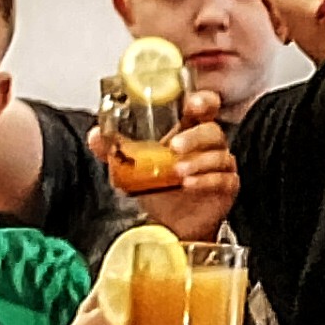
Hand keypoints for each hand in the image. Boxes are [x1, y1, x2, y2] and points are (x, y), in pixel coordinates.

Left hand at [85, 89, 238, 241]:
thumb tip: (97, 136)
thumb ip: (115, 149)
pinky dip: (206, 181)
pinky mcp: (227, 186)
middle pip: (212, 130)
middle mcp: (207, 145)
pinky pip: (223, 179)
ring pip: (219, 155)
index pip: (203, 107)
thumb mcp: (133, 165)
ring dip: (198, 162)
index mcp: (189, 130)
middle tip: (174, 147)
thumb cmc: (159, 188)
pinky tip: (189, 184)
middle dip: (194, 137)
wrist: (171, 223)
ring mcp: (220, 165)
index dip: (202, 101)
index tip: (193, 103)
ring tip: (178, 172)